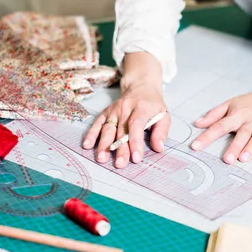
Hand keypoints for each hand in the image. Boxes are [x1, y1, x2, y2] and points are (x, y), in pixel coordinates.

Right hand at [82, 52, 169, 168]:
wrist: (140, 87)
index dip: (135, 142)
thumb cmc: (152, 105)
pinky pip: (97, 124)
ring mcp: (113, 110)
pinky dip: (91, 135)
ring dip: (103, 145)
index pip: (136, 125)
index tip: (136, 157)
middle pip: (121, 131)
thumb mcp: (163, 116)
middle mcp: (125, 108)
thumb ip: (161, 132)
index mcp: (141, 108)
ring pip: (108, 129)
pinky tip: (87, 145)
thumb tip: (158, 148)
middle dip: (119, 149)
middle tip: (119, 164)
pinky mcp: (105, 113)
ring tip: (101, 159)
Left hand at [190, 64, 251, 163]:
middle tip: (227, 159)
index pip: (220, 125)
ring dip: (251, 147)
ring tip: (243, 158)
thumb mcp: (231, 104)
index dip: (207, 136)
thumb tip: (197, 123)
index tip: (196, 146)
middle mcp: (251, 119)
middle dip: (234, 146)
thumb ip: (214, 115)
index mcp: (237, 114)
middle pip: (241, 133)